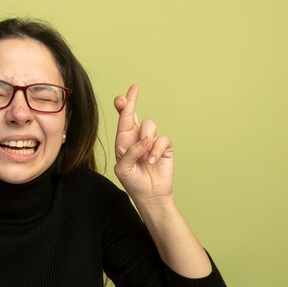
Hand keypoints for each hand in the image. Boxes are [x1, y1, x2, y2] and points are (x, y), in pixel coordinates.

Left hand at [113, 85, 173, 204]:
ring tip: (144, 158)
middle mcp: (137, 138)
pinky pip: (162, 139)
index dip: (124, 104)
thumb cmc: (133, 182)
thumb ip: (129, 153)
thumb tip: (144, 140)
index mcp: (124, 141)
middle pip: (136, 114)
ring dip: (146, 141)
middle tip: (132, 91)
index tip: (123, 95)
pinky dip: (156, 149)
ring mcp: (151, 141)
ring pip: (150, 125)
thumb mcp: (123, 169)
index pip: (123, 120)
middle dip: (131, 102)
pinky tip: (152, 160)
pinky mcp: (165, 147)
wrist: (150, 195)